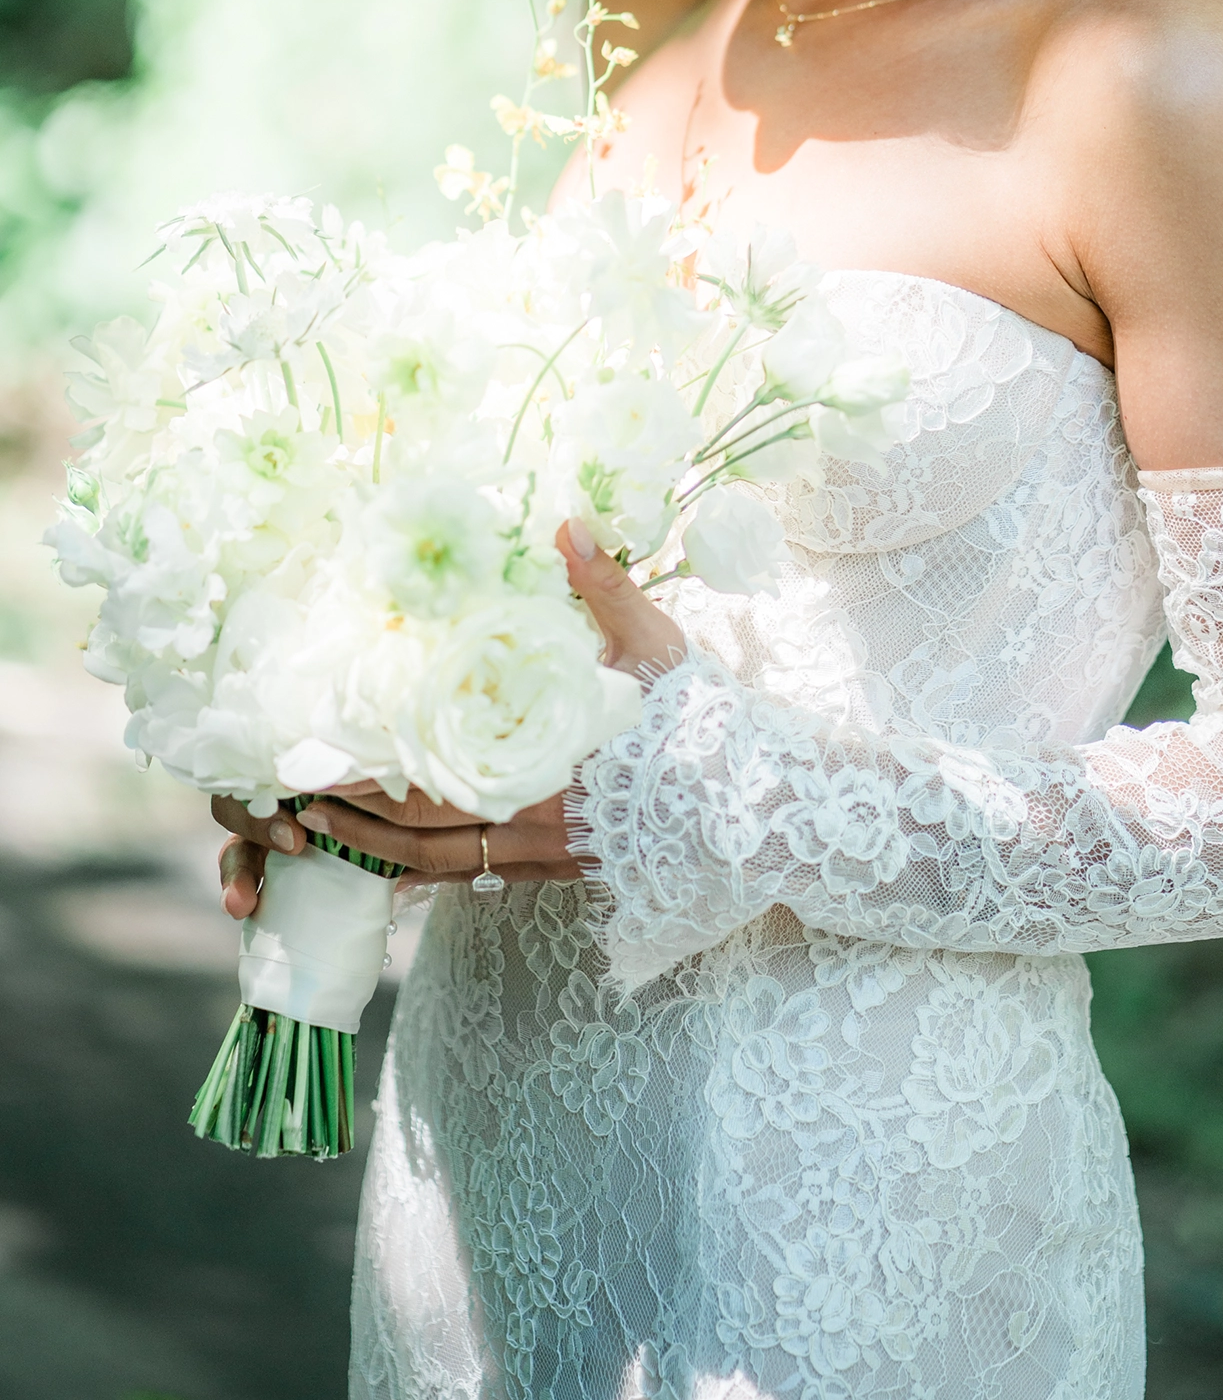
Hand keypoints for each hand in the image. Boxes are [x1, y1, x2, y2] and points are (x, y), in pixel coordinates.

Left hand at [211, 518, 683, 914]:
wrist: (754, 800)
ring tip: (319, 830)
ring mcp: (545, 852)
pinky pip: (476, 877)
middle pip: (419, 828)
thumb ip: (605, 585)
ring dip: (374, 849)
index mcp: (549, 759)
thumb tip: (565, 522)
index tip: (321, 756)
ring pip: (439, 863)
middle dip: (352, 814)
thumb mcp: (656, 642)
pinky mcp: (557, 870)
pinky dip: (424, 873)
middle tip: (293, 798)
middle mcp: (536, 817)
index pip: (438, 773)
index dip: (372, 771)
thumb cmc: (703, 718)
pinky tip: (391, 863)